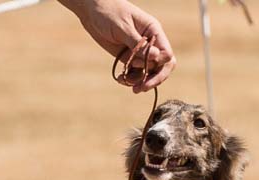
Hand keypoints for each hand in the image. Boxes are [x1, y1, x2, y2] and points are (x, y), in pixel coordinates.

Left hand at [59, 0, 175, 92]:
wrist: (92, 11)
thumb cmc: (109, 12)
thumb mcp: (123, 28)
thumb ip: (138, 44)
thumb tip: (157, 57)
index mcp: (153, 31)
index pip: (166, 54)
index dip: (159, 65)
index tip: (141, 65)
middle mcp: (150, 43)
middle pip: (162, 67)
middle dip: (153, 79)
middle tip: (140, 88)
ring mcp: (140, 52)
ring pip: (148, 73)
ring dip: (139, 81)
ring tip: (125, 82)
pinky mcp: (129, 58)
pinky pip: (136, 74)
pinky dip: (130, 79)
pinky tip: (120, 79)